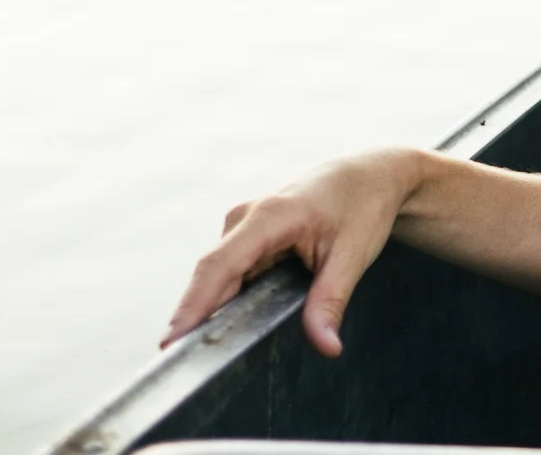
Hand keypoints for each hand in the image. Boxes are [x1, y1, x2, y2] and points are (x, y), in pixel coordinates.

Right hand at [163, 149, 418, 357]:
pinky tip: (233, 327)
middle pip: (211, 277)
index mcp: (269, 216)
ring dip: (214, 312)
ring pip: (219, 278)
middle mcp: (245, 218)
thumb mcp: (353, 255)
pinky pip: (231, 273)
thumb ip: (331, 301)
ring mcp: (243, 225)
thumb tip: (327, 347)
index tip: (171, 342)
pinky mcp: (248, 236)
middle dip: (196, 320)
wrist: (369, 174)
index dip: (192, 306)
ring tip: (208, 355)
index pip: (219, 266)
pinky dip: (230, 299)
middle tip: (186, 366)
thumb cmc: (362, 207)